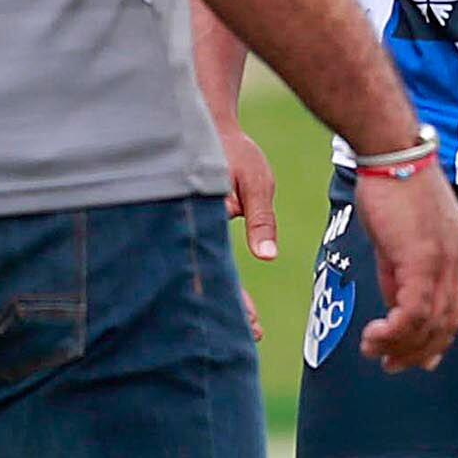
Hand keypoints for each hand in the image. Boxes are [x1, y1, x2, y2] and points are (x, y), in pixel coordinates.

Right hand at [212, 108, 277, 339]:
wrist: (207, 123)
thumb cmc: (234, 150)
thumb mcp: (256, 181)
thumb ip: (260, 219)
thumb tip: (266, 256)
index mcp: (207, 219)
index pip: (219, 271)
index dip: (234, 301)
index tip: (253, 325)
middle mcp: (193, 227)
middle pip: (207, 279)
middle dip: (228, 309)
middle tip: (252, 333)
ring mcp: (190, 227)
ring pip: (203, 273)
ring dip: (224, 298)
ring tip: (248, 323)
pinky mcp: (196, 225)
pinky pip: (204, 259)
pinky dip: (218, 279)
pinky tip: (232, 296)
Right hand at [352, 166, 457, 372]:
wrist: (390, 152)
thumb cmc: (391, 184)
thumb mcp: (400, 236)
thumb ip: (401, 271)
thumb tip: (396, 303)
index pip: (456, 309)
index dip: (438, 338)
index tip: (418, 358)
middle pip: (448, 323)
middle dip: (420, 351)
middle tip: (392, 366)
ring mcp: (442, 261)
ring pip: (430, 323)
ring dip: (401, 346)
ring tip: (374, 353)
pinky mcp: (421, 260)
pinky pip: (413, 311)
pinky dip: (395, 332)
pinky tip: (373, 336)